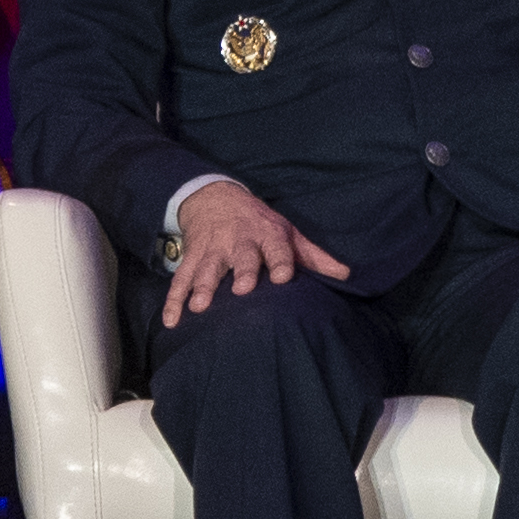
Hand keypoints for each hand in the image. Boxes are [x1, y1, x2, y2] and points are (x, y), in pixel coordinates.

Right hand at [162, 182, 351, 328]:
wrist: (215, 197)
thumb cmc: (259, 223)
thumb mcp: (288, 233)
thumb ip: (314, 257)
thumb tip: (346, 275)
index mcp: (267, 235)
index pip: (277, 249)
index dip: (280, 262)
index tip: (283, 277)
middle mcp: (239, 242)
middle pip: (241, 258)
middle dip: (240, 272)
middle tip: (241, 290)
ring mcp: (212, 251)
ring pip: (206, 269)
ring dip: (201, 287)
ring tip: (200, 307)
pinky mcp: (191, 258)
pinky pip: (180, 280)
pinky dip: (173, 300)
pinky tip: (171, 321)